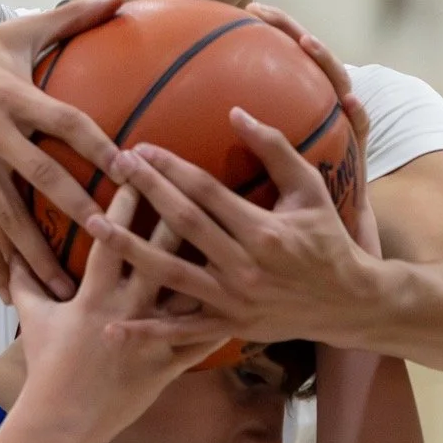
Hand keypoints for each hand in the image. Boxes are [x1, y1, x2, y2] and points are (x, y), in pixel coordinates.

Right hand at [0, 0, 126, 300]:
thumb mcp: (17, 31)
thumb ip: (73, 19)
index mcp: (16, 95)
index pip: (66, 121)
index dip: (98, 146)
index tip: (132, 170)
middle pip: (41, 176)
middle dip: (76, 210)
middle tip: (109, 241)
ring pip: (7, 216)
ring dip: (37, 255)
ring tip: (65, 290)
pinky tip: (12, 291)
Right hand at [11, 185, 232, 438]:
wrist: (65, 420)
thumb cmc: (47, 367)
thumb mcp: (34, 319)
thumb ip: (27, 282)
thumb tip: (14, 251)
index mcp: (93, 295)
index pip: (112, 240)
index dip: (124, 205)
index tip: (136, 169)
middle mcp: (126, 310)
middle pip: (159, 255)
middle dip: (175, 216)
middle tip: (195, 181)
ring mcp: (151, 338)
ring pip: (187, 293)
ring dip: (211, 264)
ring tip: (234, 233)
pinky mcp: (167, 364)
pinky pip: (201, 340)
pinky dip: (224, 320)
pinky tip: (249, 298)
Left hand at [82, 104, 384, 349]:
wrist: (349, 302)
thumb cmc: (327, 239)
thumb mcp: (310, 190)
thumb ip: (275, 149)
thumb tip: (236, 112)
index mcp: (263, 230)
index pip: (205, 192)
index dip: (170, 168)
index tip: (139, 148)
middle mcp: (244, 266)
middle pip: (182, 225)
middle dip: (144, 193)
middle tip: (112, 168)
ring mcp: (234, 300)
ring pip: (171, 274)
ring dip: (130, 250)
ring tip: (93, 226)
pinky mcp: (229, 326)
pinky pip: (182, 331)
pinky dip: (148, 331)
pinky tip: (112, 326)